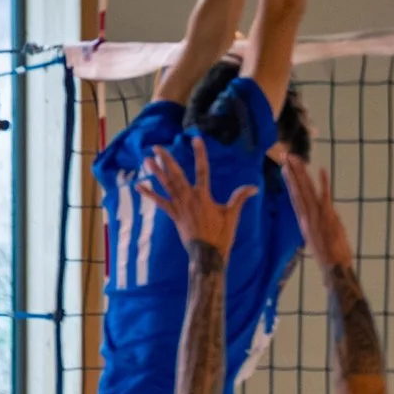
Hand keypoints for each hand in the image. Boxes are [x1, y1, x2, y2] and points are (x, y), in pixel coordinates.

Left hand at [139, 136, 257, 254]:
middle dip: (167, 160)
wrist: (207, 254)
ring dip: (156, 172)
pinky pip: (159, 202)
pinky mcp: (173, 215)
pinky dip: (149, 194)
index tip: (196, 139)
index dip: (200, 154)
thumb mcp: (232, 215)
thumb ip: (240, 198)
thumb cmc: (221, 235)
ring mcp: (179, 207)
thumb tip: (254, 187)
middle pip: (176, 175)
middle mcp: (189, 198)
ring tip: (147, 159)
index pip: (203, 170)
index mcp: (204, 196)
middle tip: (157, 147)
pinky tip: (139, 186)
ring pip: (166, 186)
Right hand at [278, 154, 356, 272]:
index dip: (291, 182)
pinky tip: (321, 170)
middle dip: (292, 172)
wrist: (335, 269)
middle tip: (286, 156)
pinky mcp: (328, 217)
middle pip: (298, 190)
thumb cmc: (329, 258)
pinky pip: (325, 196)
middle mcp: (308, 217)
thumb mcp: (319, 240)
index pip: (296, 198)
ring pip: (307, 190)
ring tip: (295, 159)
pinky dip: (324, 183)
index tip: (286, 169)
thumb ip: (319, 227)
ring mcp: (317, 216)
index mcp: (305, 222)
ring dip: (301, 173)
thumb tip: (322, 219)